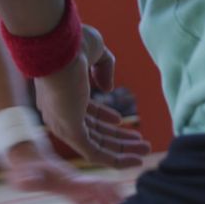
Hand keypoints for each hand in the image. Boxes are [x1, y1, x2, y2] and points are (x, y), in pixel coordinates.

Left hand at [3, 141, 121, 203]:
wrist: (29, 160)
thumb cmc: (27, 166)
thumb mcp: (25, 172)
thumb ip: (28, 178)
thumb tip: (28, 181)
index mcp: (72, 178)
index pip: (96, 184)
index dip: (108, 193)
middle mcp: (80, 183)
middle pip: (105, 193)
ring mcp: (78, 190)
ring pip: (99, 203)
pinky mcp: (73, 196)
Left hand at [35, 25, 151, 167]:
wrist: (59, 46)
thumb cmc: (72, 44)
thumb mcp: (95, 53)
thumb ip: (104, 68)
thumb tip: (108, 88)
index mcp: (62, 95)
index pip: (83, 114)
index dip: (103, 119)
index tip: (120, 119)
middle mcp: (59, 113)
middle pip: (93, 132)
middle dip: (118, 139)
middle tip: (140, 142)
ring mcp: (63, 124)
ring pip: (96, 146)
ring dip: (122, 151)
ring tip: (145, 150)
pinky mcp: (70, 131)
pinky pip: (95, 153)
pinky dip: (116, 159)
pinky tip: (135, 159)